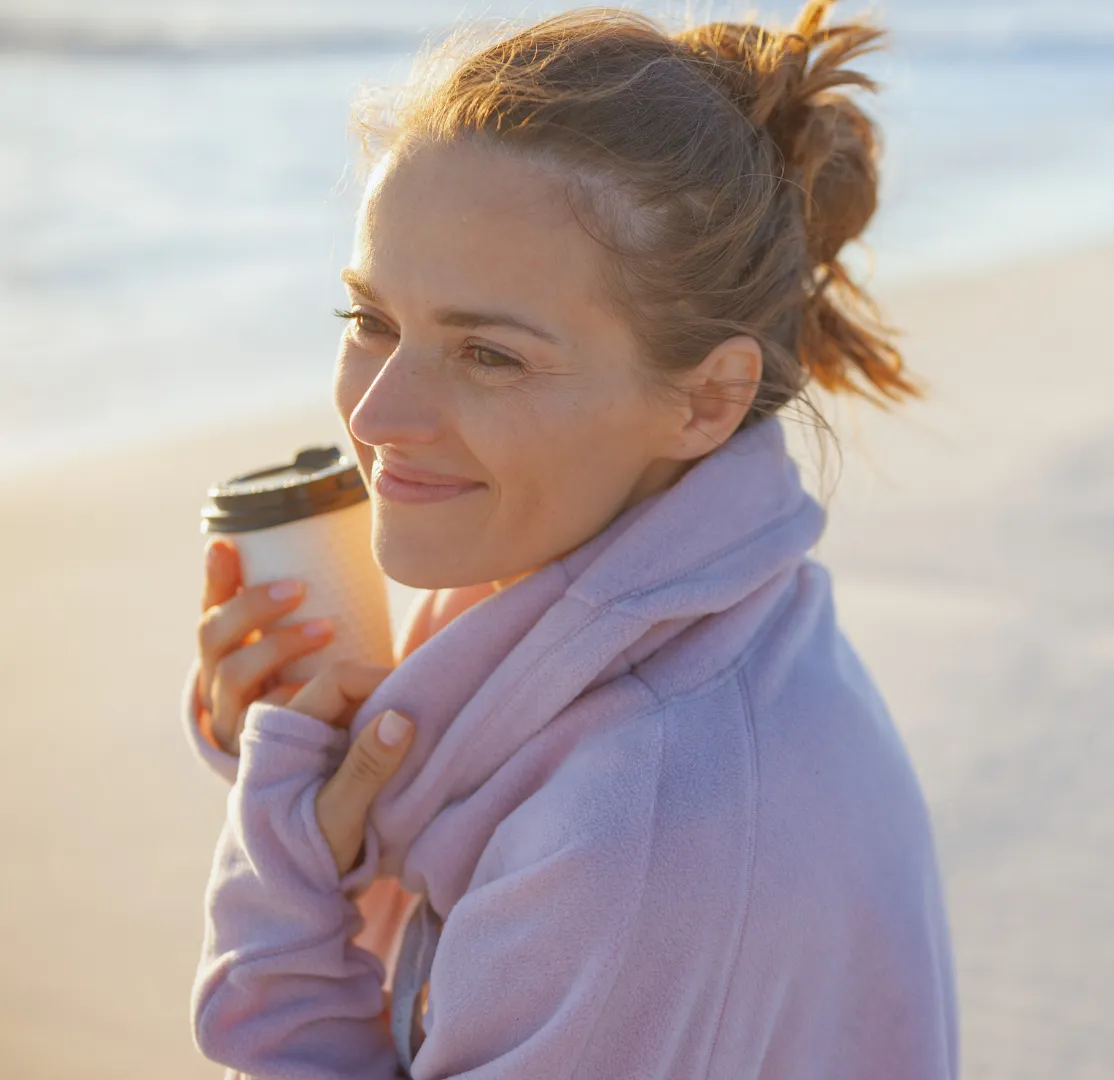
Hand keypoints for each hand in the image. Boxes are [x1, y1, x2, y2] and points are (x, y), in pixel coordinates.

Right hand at [196, 538, 336, 754]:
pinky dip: (287, 700)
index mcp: (225, 650)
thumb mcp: (302, 648)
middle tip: (300, 588)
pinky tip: (313, 687)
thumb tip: (333, 550)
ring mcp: (229, 715)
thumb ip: (307, 611)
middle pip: (212, 637)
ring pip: (233, 676)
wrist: (310, 765)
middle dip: (251, 607)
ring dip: (276, 647)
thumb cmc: (311, 688)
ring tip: (325, 629)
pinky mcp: (252, 748)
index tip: (225, 546)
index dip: (214, 578)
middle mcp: (217, 679)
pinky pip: (261, 722)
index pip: (210, 608)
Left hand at [284, 660, 414, 876]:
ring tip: (421, 740)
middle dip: (389, 700)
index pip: (337, 681)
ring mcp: (311, 750)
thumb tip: (400, 717)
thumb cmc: (299, 861)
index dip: (379, 681)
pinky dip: (384, 743)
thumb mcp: (337, 816)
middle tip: (427, 719)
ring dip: (388, 723)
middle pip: (349, 693)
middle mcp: (295, 732)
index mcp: (285, 732)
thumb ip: (366, 767)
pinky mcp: (326, 769)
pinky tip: (407, 760)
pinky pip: (358, 738)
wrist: (278, 904)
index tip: (417, 701)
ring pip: (356, 715)